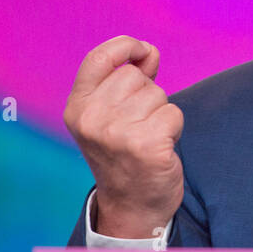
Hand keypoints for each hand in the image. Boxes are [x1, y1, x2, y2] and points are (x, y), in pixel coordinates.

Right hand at [63, 35, 183, 238]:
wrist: (132, 206)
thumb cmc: (124, 155)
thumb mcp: (109, 117)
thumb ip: (126, 82)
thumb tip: (148, 52)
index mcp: (77, 108)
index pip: (99, 58)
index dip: (126, 45)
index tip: (144, 51)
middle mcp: (91, 119)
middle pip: (135, 76)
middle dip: (147, 95)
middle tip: (139, 126)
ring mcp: (117, 133)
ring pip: (158, 95)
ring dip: (161, 114)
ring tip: (148, 138)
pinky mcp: (146, 145)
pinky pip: (174, 114)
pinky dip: (174, 129)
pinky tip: (160, 148)